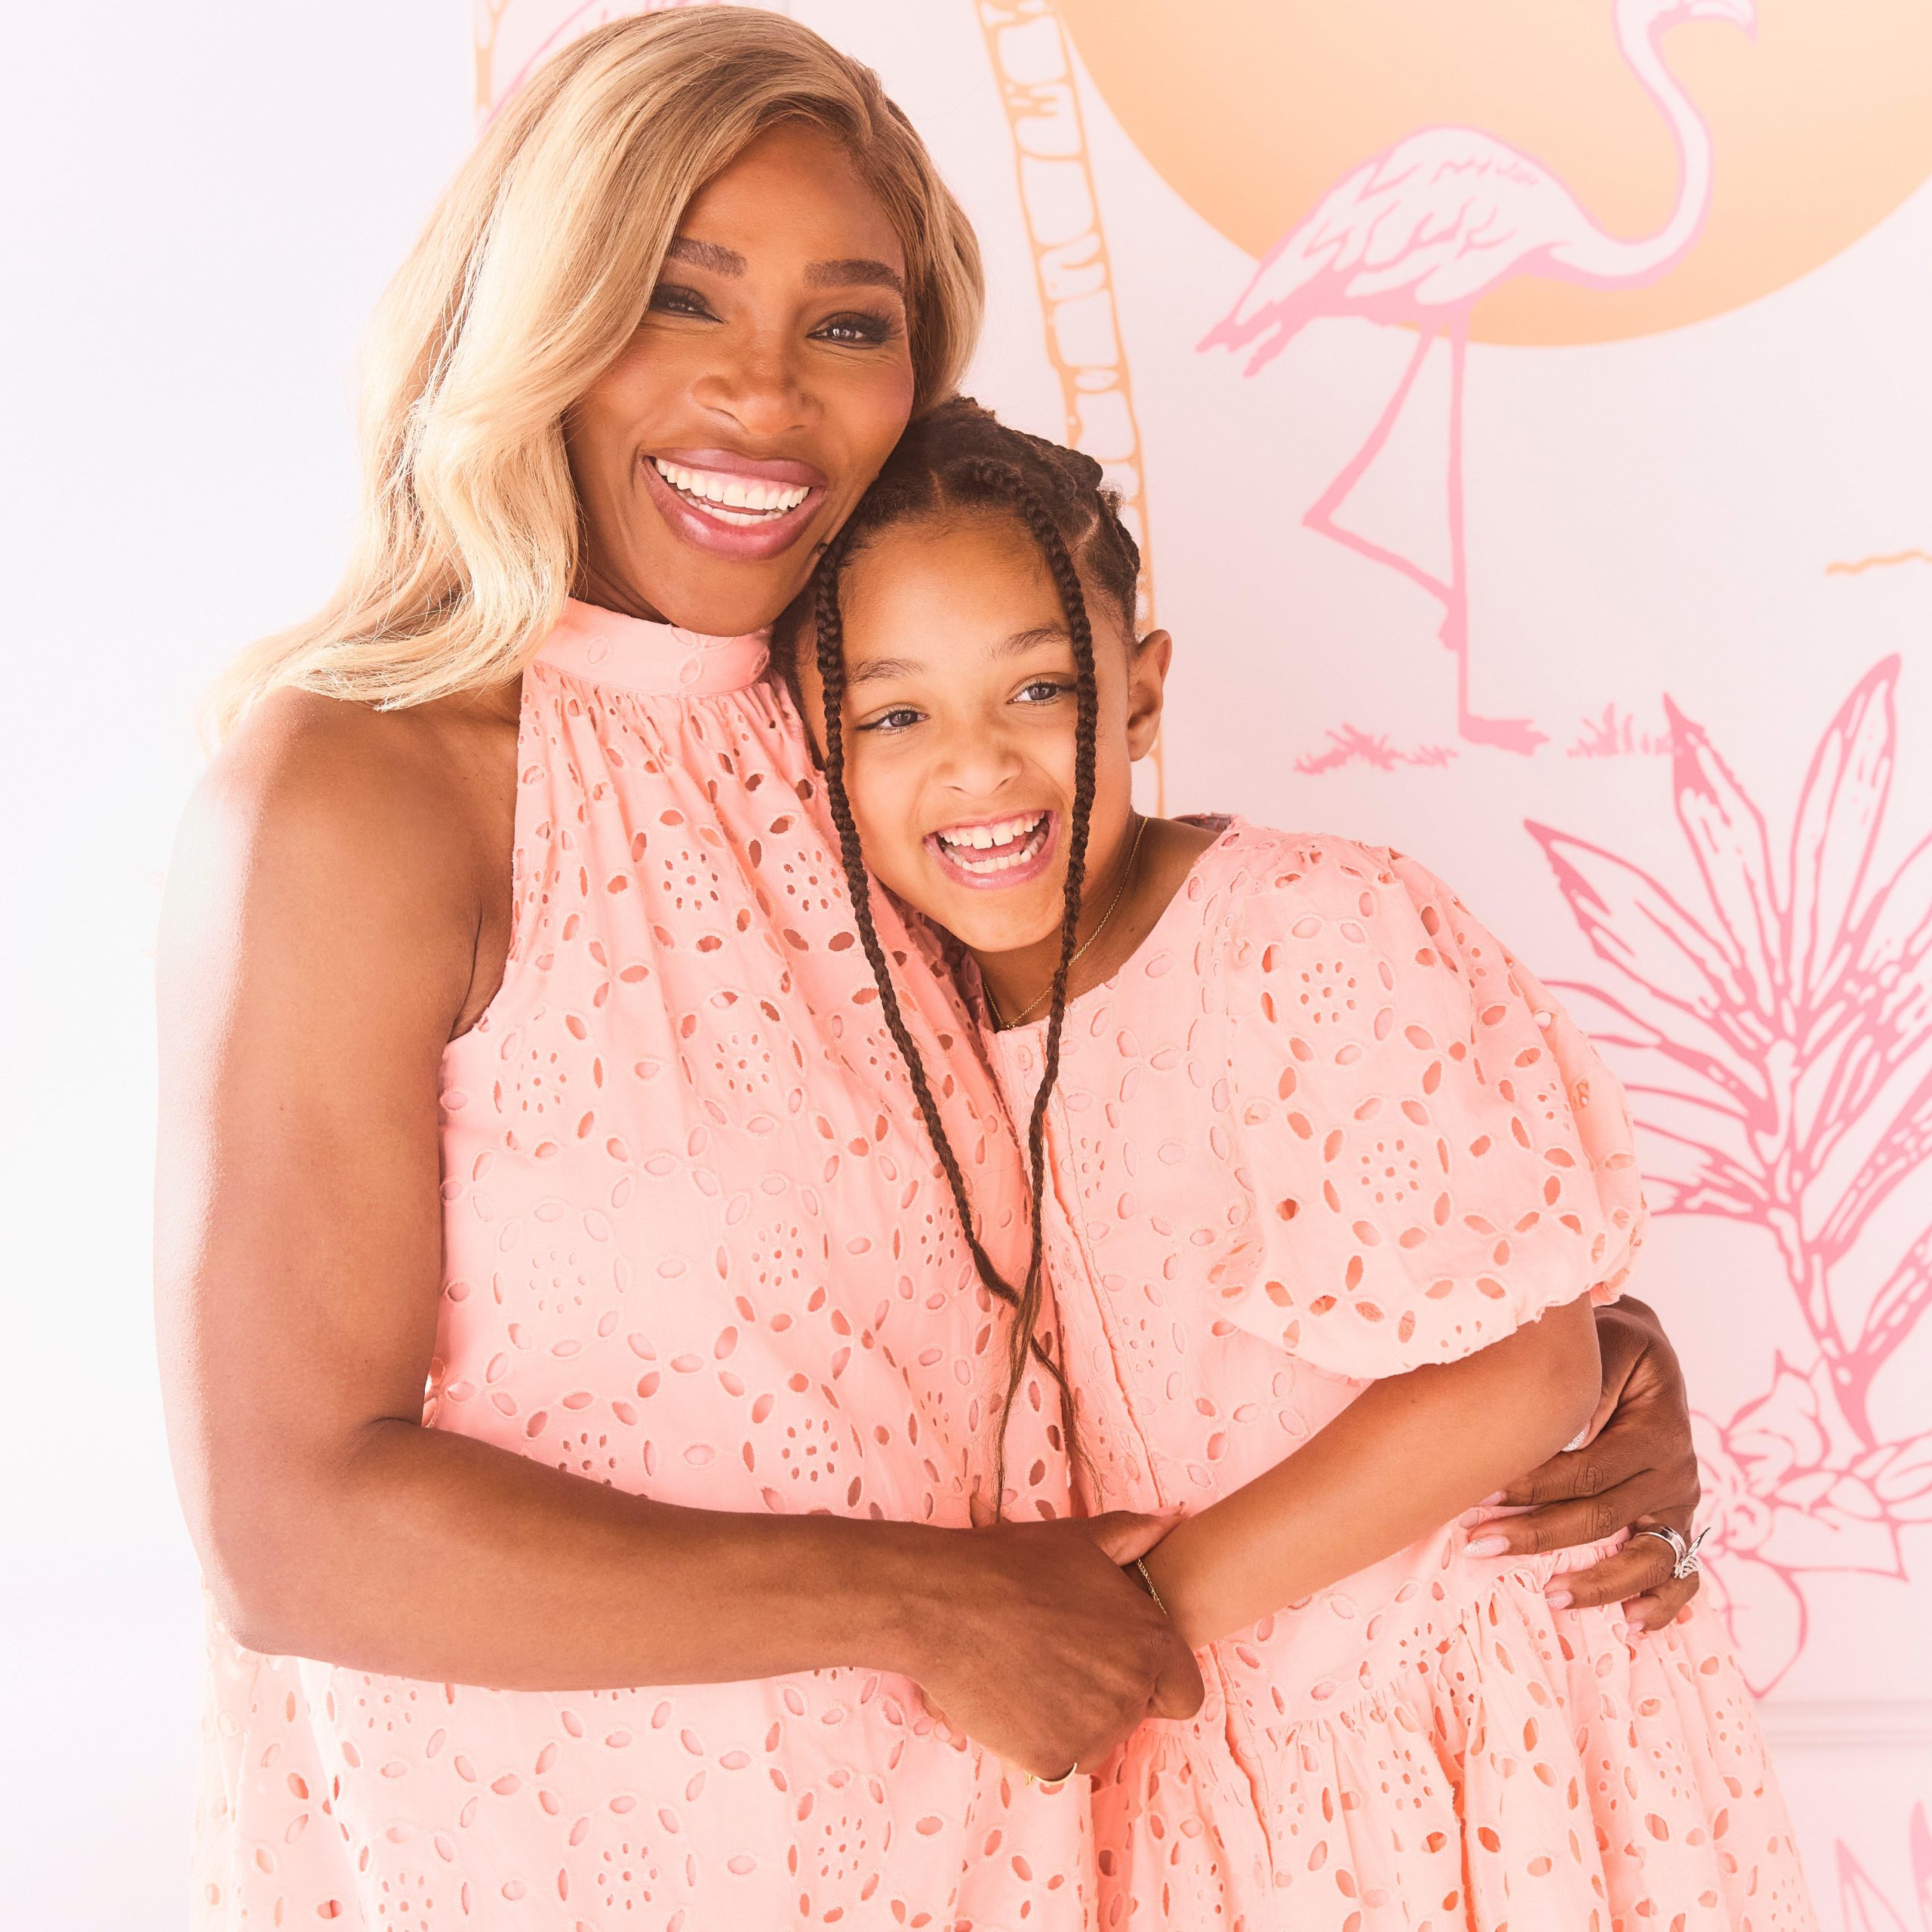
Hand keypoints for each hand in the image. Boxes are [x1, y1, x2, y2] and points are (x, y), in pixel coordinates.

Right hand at [900, 1511, 1203, 1777]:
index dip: (1157, 1682)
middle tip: (1057, 1660)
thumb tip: (1168, 1523)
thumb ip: (1133, 1535)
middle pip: (1134, 1716)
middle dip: (1104, 1695)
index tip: (1119, 1665)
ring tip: (1031, 1674)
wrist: (944, 1604)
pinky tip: (1012, 1699)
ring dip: (1072, 1721)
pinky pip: (1057, 1762)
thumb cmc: (1012, 1565)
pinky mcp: (1052, 1760)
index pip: (1185, 1693)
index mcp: (1149, 1642)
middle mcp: (1131, 1692)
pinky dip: (1037, 1740)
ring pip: (1096, 1742)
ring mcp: (1093, 1731)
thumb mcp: (1079, 1539)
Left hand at [1477, 1297, 1701, 1631]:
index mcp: (1657, 1430)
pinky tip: (1633, 1625)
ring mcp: (1681, 1502)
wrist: (1639, 1348)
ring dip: (1597, 1583)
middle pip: (1604, 1517)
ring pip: (1646, 1558)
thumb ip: (1575, 1382)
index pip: (1588, 1471)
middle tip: (1480, 1545)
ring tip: (1550, 1596)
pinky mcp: (1679, 1522)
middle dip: (1538, 1535)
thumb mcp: (1596, 1346)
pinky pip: (1683, 1574)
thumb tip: (1528, 1418)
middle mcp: (1677, 1471)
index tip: (1480, 1493)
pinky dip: (1663, 1604)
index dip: (1534, 1485)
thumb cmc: (1606, 1344)